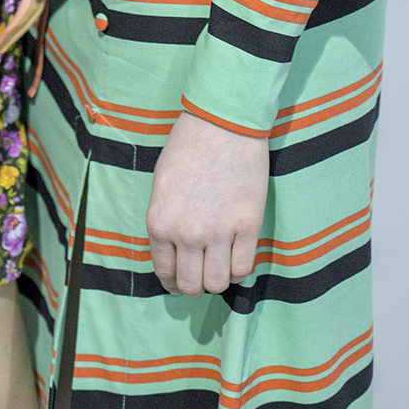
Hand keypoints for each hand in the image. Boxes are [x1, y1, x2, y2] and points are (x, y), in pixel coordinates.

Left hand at [147, 110, 268, 295]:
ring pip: (219, 283)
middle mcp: (187, 233)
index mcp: (160, 223)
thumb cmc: (187, 147)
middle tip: (200, 275)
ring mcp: (219, 232)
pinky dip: (239, 269)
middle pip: (192, 286)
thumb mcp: (162, 185)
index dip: (172, 282)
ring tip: (218, 264)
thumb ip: (165, 222)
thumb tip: (174, 253)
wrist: (222, 122)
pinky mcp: (249, 226)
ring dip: (218, 279)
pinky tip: (235, 255)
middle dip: (194, 286)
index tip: (179, 280)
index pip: (165, 272)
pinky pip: (244, 268)